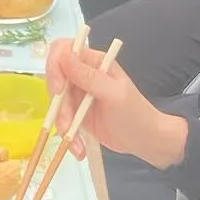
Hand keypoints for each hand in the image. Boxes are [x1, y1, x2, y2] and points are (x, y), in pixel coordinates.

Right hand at [43, 37, 188, 167]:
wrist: (144, 140)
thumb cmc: (135, 113)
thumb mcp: (113, 94)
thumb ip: (88, 76)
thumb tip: (64, 54)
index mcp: (93, 62)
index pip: (63, 51)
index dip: (55, 67)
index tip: (59, 90)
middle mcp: (82, 74)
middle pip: (55, 80)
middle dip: (59, 105)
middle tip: (67, 125)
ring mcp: (77, 94)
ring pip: (56, 103)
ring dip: (63, 124)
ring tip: (75, 142)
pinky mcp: (75, 112)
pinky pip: (61, 119)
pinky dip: (67, 134)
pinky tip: (78, 148)